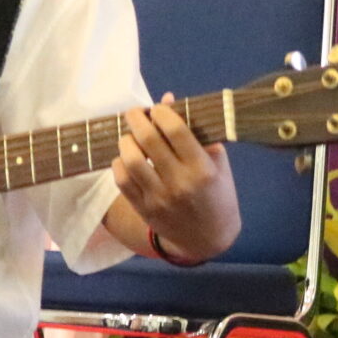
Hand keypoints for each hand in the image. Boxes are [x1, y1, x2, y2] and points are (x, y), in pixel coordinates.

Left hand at [113, 94, 239, 263]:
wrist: (208, 238)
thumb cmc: (218, 194)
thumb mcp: (217, 163)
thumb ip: (196, 131)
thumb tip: (167, 99)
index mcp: (202, 168)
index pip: (175, 130)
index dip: (161, 112)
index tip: (158, 109)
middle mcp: (180, 182)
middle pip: (148, 139)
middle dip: (137, 119)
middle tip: (135, 113)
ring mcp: (159, 198)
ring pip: (130, 159)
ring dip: (126, 140)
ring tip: (129, 137)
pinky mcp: (144, 209)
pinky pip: (122, 180)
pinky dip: (119, 163)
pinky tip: (126, 158)